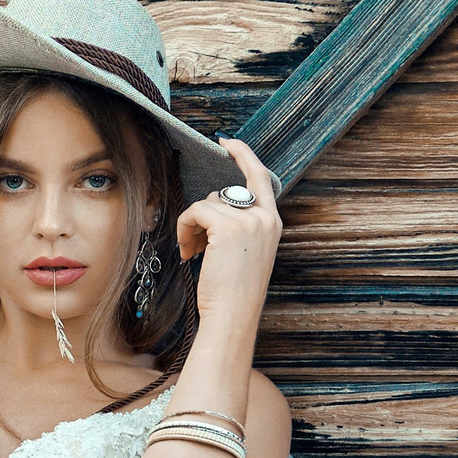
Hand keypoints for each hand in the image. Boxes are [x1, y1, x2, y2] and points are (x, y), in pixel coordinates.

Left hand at [175, 136, 282, 322]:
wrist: (234, 315)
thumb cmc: (232, 292)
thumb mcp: (244, 253)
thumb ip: (238, 226)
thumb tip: (213, 204)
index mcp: (272, 222)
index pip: (261, 177)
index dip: (244, 155)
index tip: (227, 142)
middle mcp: (266, 217)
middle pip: (223, 193)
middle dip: (203, 215)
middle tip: (196, 245)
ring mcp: (250, 220)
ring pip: (207, 202)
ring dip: (192, 225)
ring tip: (194, 252)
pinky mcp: (230, 226)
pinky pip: (196, 210)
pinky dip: (185, 228)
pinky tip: (189, 253)